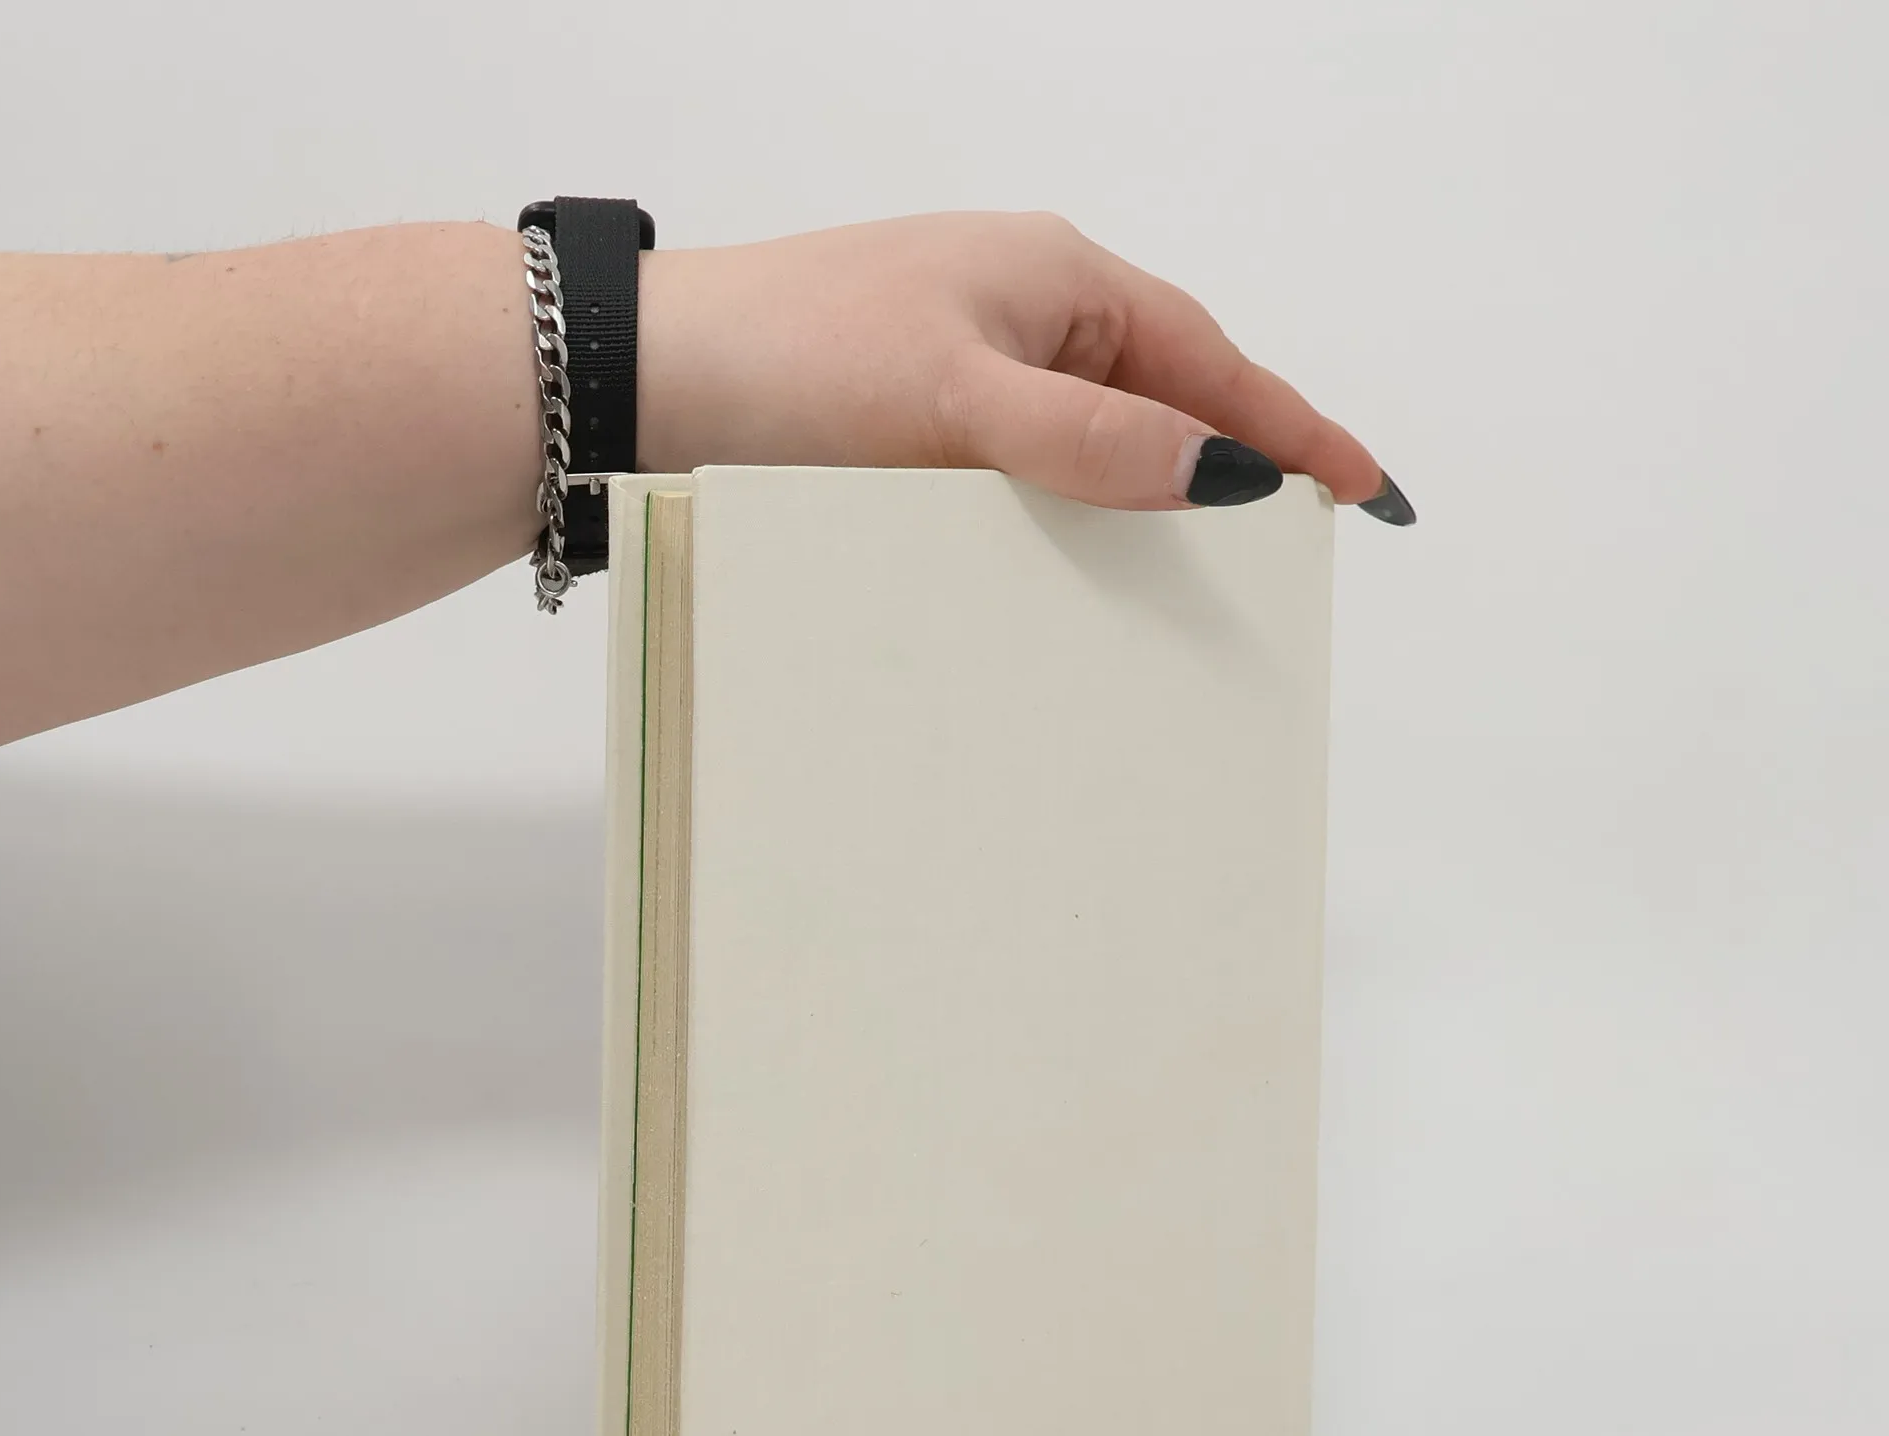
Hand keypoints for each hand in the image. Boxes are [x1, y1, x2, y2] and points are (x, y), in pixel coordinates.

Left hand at [639, 212, 1411, 520]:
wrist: (646, 377)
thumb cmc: (795, 358)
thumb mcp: (960, 401)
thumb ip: (1091, 442)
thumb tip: (1222, 473)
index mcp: (1055, 279)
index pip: (1210, 362)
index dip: (1294, 429)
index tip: (1366, 489)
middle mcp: (1021, 314)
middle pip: (1162, 398)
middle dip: (1229, 470)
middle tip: (1293, 551)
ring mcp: (968, 366)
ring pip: (1092, 441)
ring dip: (1141, 501)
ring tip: (1198, 580)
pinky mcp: (916, 420)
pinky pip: (1027, 470)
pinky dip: (1066, 514)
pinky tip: (1072, 566)